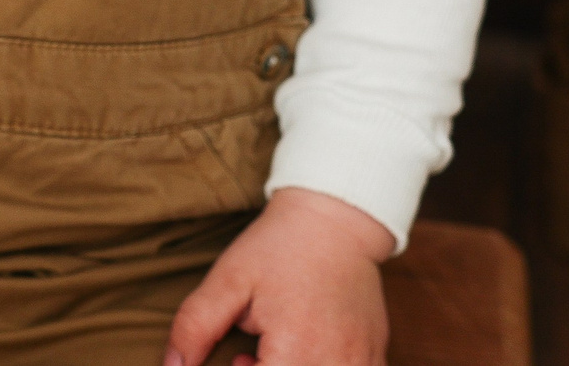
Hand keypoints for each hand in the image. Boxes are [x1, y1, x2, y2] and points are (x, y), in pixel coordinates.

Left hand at [165, 189, 392, 365]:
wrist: (336, 218)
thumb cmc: (280, 247)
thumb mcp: (228, 280)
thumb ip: (195, 328)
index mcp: (295, 350)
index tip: (236, 359)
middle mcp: (334, 364)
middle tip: (247, 357)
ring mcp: (360, 364)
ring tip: (276, 352)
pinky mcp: (373, 358)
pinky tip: (305, 352)